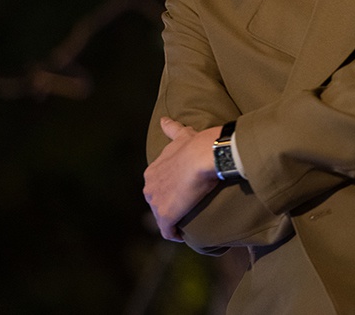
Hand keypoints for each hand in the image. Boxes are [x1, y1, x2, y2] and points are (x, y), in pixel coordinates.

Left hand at [143, 117, 221, 240]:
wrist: (205, 155)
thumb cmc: (196, 145)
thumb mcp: (182, 135)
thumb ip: (172, 129)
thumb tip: (164, 120)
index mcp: (152, 172)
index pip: (158, 186)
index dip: (171, 190)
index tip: (184, 191)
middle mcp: (149, 188)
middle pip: (158, 203)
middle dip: (170, 206)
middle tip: (188, 206)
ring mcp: (156, 203)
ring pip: (162, 218)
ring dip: (173, 221)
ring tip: (188, 221)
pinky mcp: (166, 217)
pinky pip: (168, 232)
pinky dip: (175, 234)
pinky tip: (184, 235)